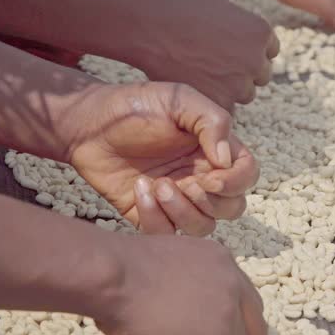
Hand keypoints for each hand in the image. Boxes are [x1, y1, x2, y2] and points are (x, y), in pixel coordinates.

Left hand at [67, 82, 258, 234]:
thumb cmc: (135, 106)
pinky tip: (139, 189)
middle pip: (232, 208)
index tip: (210, 177)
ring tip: (157, 185)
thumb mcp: (179, 100)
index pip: (247, 175)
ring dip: (183, 212)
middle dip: (212, 202)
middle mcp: (201, 177)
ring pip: (203, 227)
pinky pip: (167, 234)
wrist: (88, 124)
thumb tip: (226, 160)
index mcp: (214, 150)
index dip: (236, 182)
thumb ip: (212, 122)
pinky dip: (155, 218)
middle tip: (185, 184)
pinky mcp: (152, 215)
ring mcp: (178, 199)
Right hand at [93, 235, 266, 334]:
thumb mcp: (178, 258)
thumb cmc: (127, 267)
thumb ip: (200, 280)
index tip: (211, 330)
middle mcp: (233, 290)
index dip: (233, 323)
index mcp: (225, 264)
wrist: (113, 275)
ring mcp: (225, 320)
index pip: (251, 306)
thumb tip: (198, 309)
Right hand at [138, 0, 279, 112]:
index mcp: (260, 31)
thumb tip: (229, 13)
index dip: (251, 51)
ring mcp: (239, 84)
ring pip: (244, 94)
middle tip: (218, 68)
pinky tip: (197, 91)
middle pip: (260, 75)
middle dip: (244, 72)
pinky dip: (214, 103)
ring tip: (205, 79)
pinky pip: (226, 109)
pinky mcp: (220, 103)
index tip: (233, 51)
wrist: (149, 29)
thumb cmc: (176, 6)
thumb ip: (229, 8)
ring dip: (230, 89)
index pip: (269, 50)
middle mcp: (255, 60)